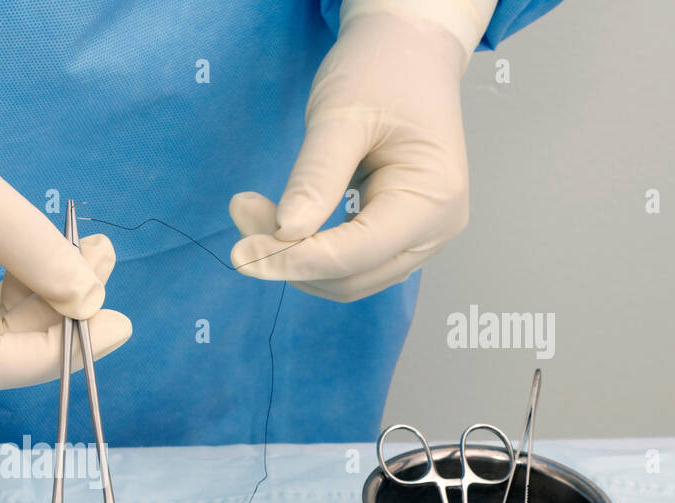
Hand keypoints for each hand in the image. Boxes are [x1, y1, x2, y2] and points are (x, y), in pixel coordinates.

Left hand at [230, 11, 471, 301]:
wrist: (408, 51)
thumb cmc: (382, 72)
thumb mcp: (340, 116)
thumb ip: (315, 177)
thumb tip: (285, 234)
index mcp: (433, 199)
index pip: (354, 256)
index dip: (293, 260)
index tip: (240, 253)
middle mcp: (434, 230)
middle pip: (347, 278)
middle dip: (287, 257)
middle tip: (240, 210)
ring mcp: (419, 239)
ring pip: (343, 280)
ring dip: (291, 257)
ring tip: (252, 209)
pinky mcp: (395, 236)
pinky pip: (345, 264)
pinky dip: (306, 250)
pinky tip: (278, 220)